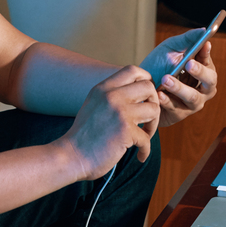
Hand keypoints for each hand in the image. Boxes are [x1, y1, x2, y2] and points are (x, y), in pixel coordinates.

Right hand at [58, 65, 159, 179]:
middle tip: (148, 118)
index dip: (146, 80)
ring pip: (154, 110)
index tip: (146, 96)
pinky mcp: (125, 131)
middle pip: (148, 87)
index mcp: (104, 88)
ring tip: (144, 136)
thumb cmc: (84, 135)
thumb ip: (111, 95)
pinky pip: (147, 138)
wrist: (71, 156)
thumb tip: (137, 90)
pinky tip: (140, 155)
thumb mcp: (94, 104)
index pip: (132, 70)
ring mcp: (120, 113)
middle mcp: (112, 96)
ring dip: (153, 125)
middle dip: (154, 102)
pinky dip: (145, 150)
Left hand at [140, 30, 218, 127]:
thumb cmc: (160, 64)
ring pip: (193, 98)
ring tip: (166, 78)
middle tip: (189, 63)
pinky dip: (167, 101)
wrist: (139, 86)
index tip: (203, 45)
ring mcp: (192, 103)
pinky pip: (176, 109)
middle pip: (210, 82)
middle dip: (201, 72)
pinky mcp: (179, 115)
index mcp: (203, 70)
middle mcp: (202, 88)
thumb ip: (187, 40)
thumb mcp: (171, 48)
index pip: (209, 62)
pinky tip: (159, 93)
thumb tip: (203, 30)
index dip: (207, 54)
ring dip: (180, 87)